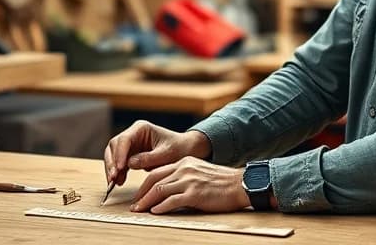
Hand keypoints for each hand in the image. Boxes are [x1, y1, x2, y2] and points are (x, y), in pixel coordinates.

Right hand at [103, 121, 211, 185]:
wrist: (186, 151)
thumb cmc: (179, 149)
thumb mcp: (167, 154)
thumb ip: (149, 158)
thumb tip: (130, 163)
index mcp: (141, 128)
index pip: (124, 139)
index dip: (119, 154)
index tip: (119, 168)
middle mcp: (133, 134)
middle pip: (114, 146)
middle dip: (112, 162)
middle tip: (113, 178)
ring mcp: (131, 144)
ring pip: (113, 155)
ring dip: (112, 169)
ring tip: (115, 182)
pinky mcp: (131, 154)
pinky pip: (119, 163)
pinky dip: (117, 172)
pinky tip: (119, 182)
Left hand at [130, 156, 249, 213]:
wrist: (240, 184)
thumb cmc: (222, 182)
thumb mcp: (200, 172)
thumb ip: (184, 177)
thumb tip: (168, 190)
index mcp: (184, 162)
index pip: (157, 172)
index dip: (145, 185)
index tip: (139, 195)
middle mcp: (184, 169)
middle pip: (154, 180)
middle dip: (141, 193)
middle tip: (135, 205)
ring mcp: (189, 181)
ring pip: (160, 190)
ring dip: (146, 202)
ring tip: (139, 210)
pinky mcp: (194, 193)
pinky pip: (172, 201)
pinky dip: (161, 207)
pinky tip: (155, 212)